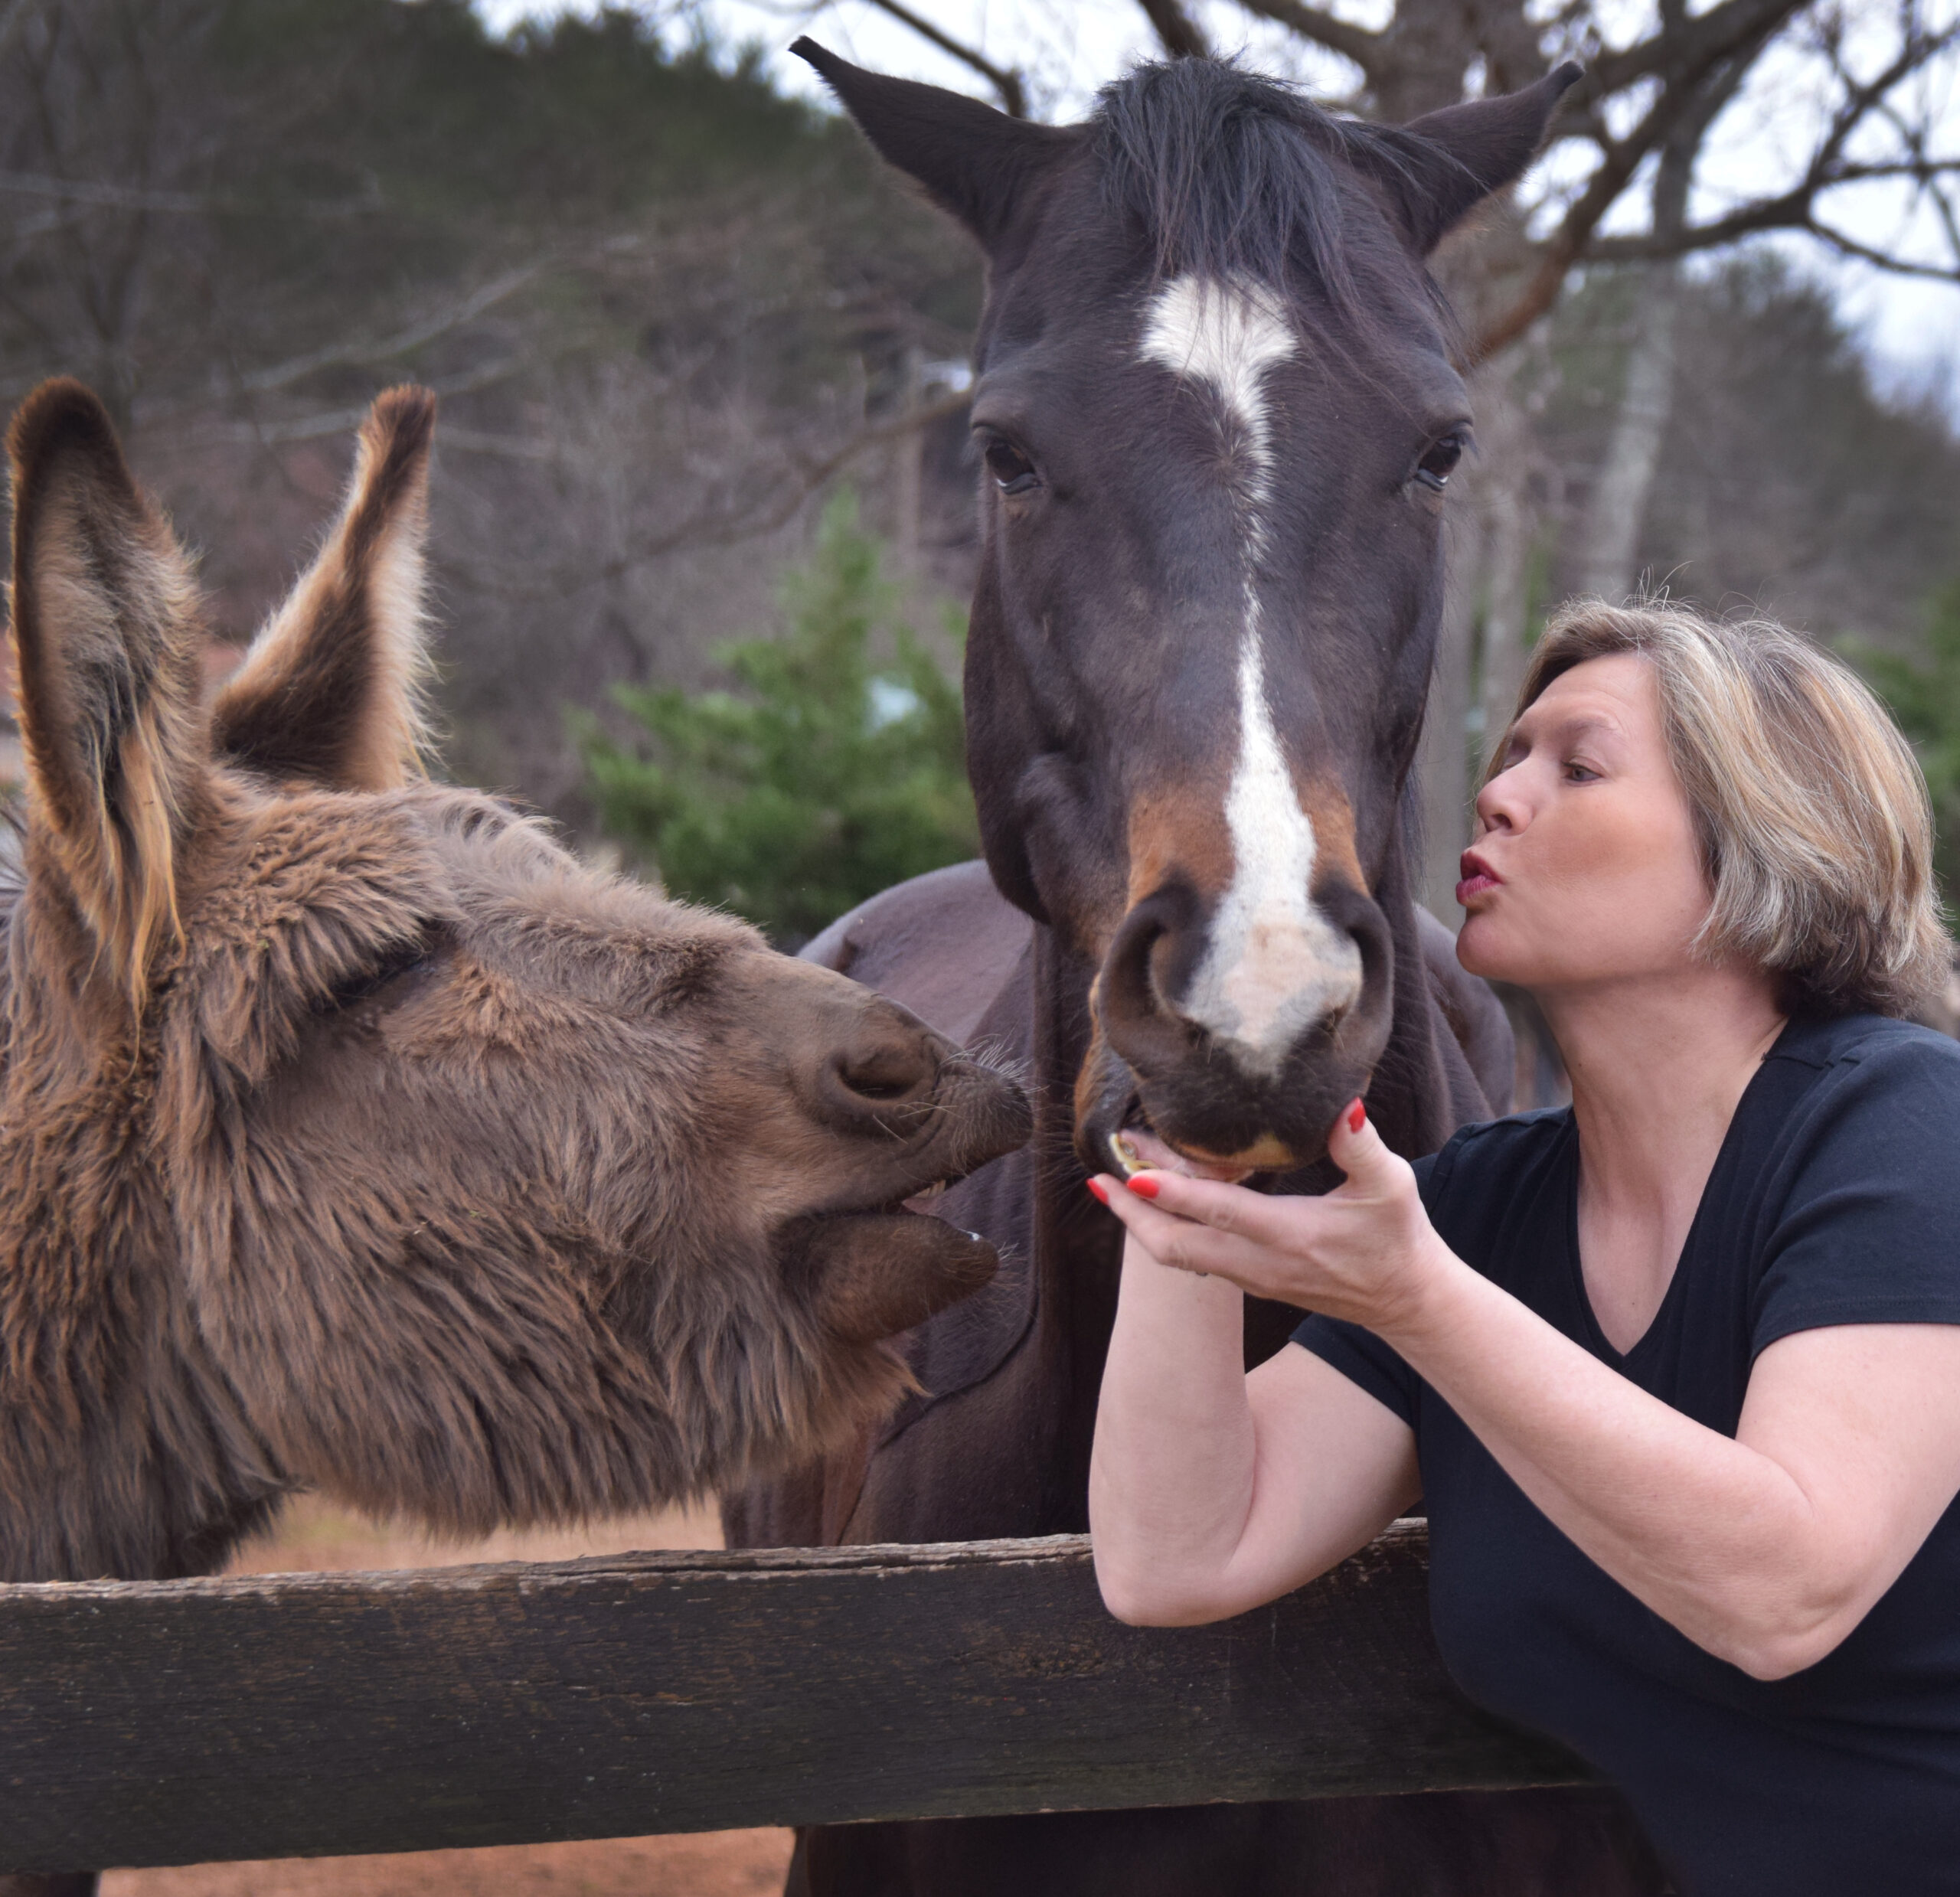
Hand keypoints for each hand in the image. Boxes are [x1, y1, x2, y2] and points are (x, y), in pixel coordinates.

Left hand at [1089, 1103, 1449, 1332]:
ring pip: (1178, 1258)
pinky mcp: (1251, 1284)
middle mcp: (1262, 1264)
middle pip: (1178, 1247)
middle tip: (1098, 1176)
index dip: (1175, 1193)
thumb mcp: (1391, 1185)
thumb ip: (1361, 1145)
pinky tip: (1149, 1204)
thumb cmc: (1398, 1235)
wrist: (1407, 1300)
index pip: (1221, 1214)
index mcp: (1292, 1235)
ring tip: (1110, 1185)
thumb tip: (1344, 1105)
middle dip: (1132, 1212)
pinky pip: (1192, 1261)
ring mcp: (1252, 1279)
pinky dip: (1164, 1232)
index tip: (1133, 1173)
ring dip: (1141, 1223)